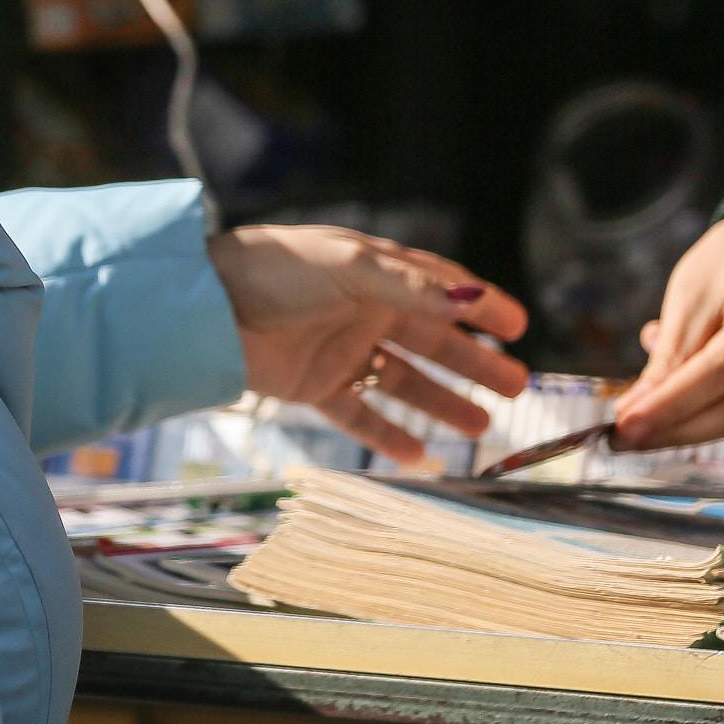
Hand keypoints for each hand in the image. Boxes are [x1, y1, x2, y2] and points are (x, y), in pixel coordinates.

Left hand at [209, 225, 530, 461]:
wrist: (205, 307)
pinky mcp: (313, 387)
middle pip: (432, 340)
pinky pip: (360, 416)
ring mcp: (340, 351)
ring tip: (482, 426)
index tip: (518, 326)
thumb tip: (469, 299)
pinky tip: (420, 457)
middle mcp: (363, 310)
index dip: (481, 304)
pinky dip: (389, 436)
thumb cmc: (274, 269)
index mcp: (375, 272)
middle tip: (517, 386)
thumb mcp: (348, 266)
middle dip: (474, 361)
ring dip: (442, 403)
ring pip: (404, 381)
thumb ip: (408, 286)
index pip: (440, 288)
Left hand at [609, 202, 723, 450]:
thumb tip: (633, 418)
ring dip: (692, 421)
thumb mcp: (692, 296)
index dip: (670, 406)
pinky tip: (697, 388)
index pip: (722, 374)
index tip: (624, 427)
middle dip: (674, 428)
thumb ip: (668, 360)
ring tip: (659, 385)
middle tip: (623, 436)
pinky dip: (718, 417)